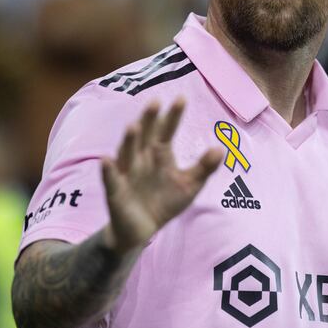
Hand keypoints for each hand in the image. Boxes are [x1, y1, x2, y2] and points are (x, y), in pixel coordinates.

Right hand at [101, 99, 221, 253]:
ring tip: (133, 127)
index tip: (181, 98)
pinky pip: (111, 179)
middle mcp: (141, 158)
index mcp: (159, 154)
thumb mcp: (189, 185)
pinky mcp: (115, 191)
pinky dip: (108, 170)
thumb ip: (204, 168)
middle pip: (144, 135)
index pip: (166, 131)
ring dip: (129, 141)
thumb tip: (221, 149)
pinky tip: (106, 160)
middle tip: (155, 102)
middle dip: (148, 120)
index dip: (173, 116)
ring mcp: (127, 173)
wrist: (142, 230)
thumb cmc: (164, 202)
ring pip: (127, 153)